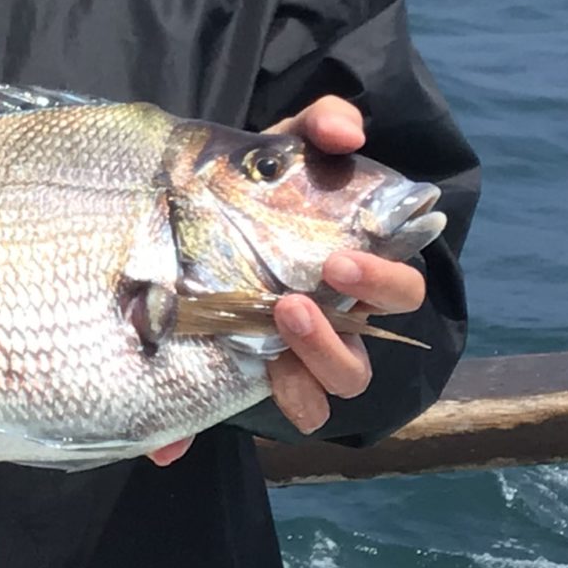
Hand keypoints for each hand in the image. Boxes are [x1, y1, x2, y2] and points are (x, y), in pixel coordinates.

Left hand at [145, 97, 428, 458]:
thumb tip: (347, 130)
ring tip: (261, 334)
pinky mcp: (233, 378)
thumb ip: (321, 124)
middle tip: (291, 303)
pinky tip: (167, 443)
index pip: (399, 296)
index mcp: (354, 276)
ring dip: (299, 379)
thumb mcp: (288, 144)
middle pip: (363, 363)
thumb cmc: (263, 183)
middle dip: (333, 340)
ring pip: (320, 400)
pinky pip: (221, 418)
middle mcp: (331, 327)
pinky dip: (191, 433)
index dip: (382, 285)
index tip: (340, 260)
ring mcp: (287, 359)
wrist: (197, 203)